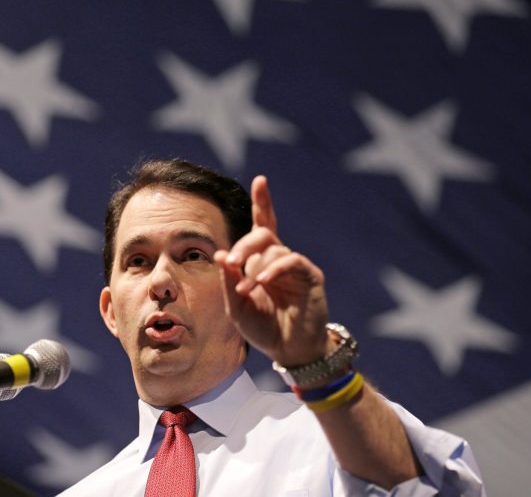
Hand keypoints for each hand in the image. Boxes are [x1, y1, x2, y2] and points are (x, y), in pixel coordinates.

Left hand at [214, 176, 330, 366]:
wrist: (289, 351)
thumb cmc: (263, 328)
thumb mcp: (237, 307)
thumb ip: (229, 281)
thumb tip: (220, 255)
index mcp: (261, 261)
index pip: (262, 225)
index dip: (263, 202)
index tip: (261, 180)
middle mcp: (278, 258)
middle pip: (262, 234)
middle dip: (243, 245)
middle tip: (231, 262)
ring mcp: (295, 266)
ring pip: (273, 250)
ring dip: (254, 269)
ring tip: (246, 290)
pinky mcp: (310, 275)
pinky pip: (290, 261)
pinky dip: (274, 269)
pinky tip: (264, 282)